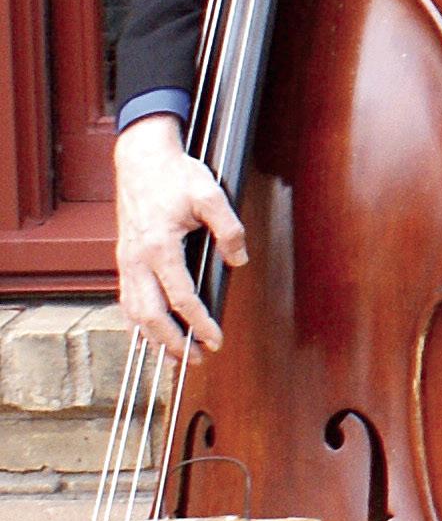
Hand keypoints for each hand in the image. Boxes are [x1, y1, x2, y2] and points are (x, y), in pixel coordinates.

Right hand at [114, 113, 246, 358]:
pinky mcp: (124, 259)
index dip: (199, 323)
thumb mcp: (211, 194)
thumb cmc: (175, 175)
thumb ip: (229, 228)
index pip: (181, 297)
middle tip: (195, 360)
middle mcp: (136, 260)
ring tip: (174, 357)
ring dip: (153, 338)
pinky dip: (137, 322)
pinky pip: (127, 299)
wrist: (141, 159)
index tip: (215, 340)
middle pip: (151, 315)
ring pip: (134, 312)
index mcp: (159, 247)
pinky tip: (150, 333)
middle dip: (173, 342)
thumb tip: (238, 260)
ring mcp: (126, 261)